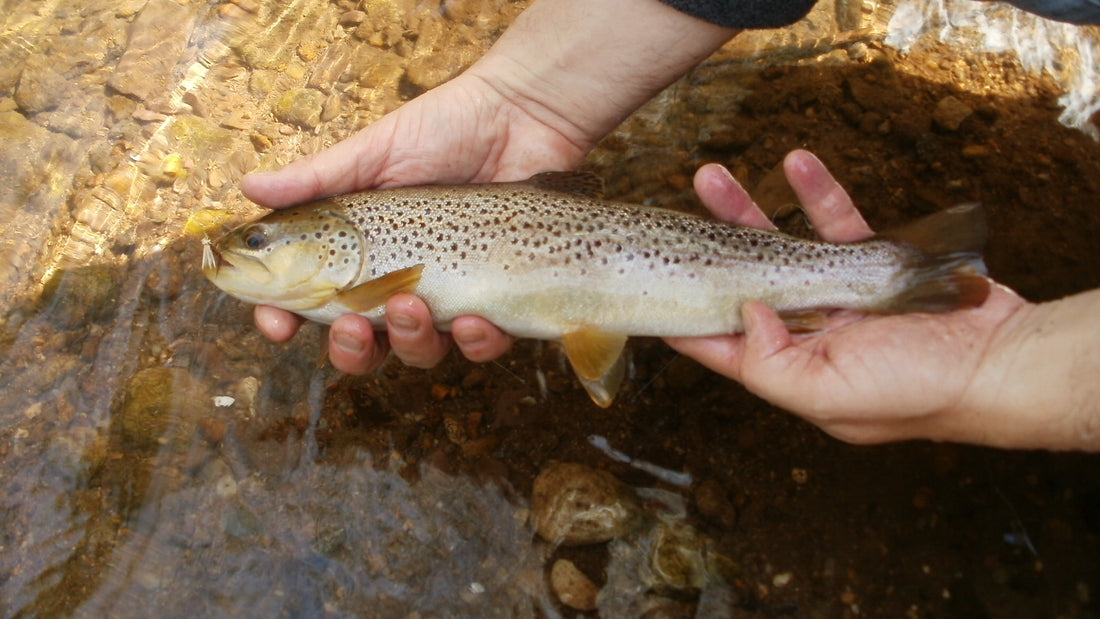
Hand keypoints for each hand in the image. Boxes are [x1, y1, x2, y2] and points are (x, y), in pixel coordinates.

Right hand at [244, 75, 584, 372]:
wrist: (523, 117)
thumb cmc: (446, 128)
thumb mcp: (375, 152)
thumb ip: (317, 179)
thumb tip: (248, 188)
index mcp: (360, 250)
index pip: (311, 298)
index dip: (287, 320)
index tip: (276, 324)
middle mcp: (399, 279)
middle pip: (362, 343)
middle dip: (350, 349)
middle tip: (352, 326)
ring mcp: (449, 293)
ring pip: (419, 350)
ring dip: (410, 341)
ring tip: (414, 305)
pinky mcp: (497, 298)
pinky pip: (482, 344)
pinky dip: (476, 342)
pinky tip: (474, 320)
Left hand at [666, 150, 1029, 445]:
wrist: (999, 362)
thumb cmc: (913, 392)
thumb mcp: (824, 395)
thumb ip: (768, 362)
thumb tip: (738, 315)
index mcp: (789, 368)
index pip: (722, 344)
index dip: (684, 319)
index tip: (646, 292)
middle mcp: (808, 332)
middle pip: (743, 284)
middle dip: (706, 247)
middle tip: (675, 210)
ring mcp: (839, 296)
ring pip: (781, 246)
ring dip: (746, 210)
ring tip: (710, 177)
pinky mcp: (873, 264)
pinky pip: (838, 221)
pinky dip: (818, 193)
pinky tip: (797, 162)